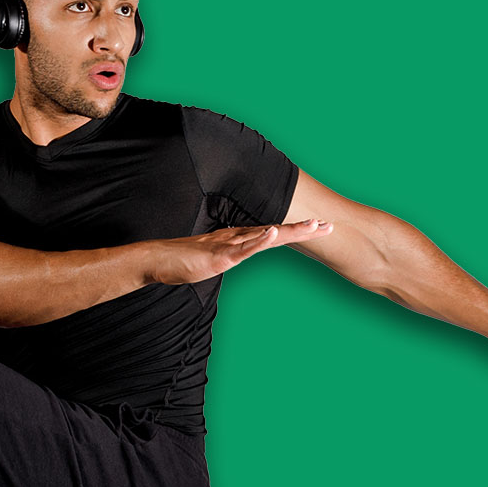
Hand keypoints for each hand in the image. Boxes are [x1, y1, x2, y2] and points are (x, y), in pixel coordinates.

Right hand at [149, 218, 332, 284]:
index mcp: (238, 241)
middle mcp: (237, 238)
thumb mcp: (214, 260)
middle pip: (277, 232)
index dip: (297, 230)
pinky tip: (274, 232)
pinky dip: (259, 240)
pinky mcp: (219, 255)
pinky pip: (242, 248)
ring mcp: (229, 246)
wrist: (157, 261)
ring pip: (266, 236)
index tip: (320, 227)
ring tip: (313, 226)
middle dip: (304, 229)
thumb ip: (229, 256)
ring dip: (290, 231)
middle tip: (330, 225)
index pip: (274, 234)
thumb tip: (240, 255)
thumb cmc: (182, 261)